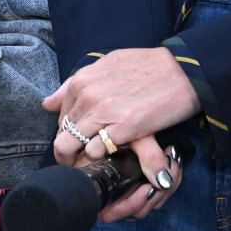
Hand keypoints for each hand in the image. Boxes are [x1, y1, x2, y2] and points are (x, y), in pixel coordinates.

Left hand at [43, 48, 198, 221]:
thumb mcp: (107, 65)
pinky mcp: (122, 129)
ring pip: (71, 147)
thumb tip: (48, 103)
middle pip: (63, 135)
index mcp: (81, 80)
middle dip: (70, 151)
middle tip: (84, 161)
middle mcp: (86, 96)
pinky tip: (113, 158)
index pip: (60, 117)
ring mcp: (103, 112)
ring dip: (81, 159)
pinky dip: (101, 159)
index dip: (68, 134)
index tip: (80, 144)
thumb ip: (76, 85)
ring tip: (95, 165)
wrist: (182, 70)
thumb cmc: (148, 67)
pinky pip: (96, 152)